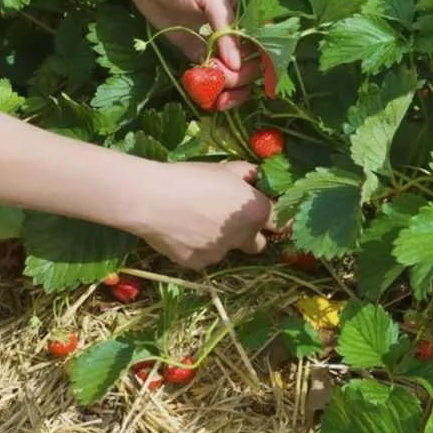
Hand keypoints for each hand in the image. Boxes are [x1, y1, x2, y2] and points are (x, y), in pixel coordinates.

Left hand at [116, 0, 258, 109]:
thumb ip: (225, 28)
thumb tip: (236, 65)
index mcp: (242, 17)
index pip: (260, 48)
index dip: (257, 68)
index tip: (242, 79)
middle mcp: (232, 34)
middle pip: (248, 67)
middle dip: (239, 82)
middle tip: (223, 87)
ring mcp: (214, 46)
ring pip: (231, 76)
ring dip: (228, 93)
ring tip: (216, 101)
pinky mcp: (196, 53)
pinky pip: (209, 77)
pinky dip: (210, 90)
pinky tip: (206, 97)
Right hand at [129, 161, 275, 269]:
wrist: (152, 199)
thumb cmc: (189, 177)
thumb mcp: (223, 168)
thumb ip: (245, 174)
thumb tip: (254, 178)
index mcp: (256, 211)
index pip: (280, 222)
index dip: (272, 217)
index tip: (262, 214)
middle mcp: (244, 237)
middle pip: (258, 245)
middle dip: (250, 236)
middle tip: (230, 223)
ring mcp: (220, 254)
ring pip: (227, 251)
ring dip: (219, 242)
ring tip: (194, 224)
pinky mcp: (198, 264)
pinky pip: (202, 258)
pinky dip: (196, 249)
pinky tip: (180, 233)